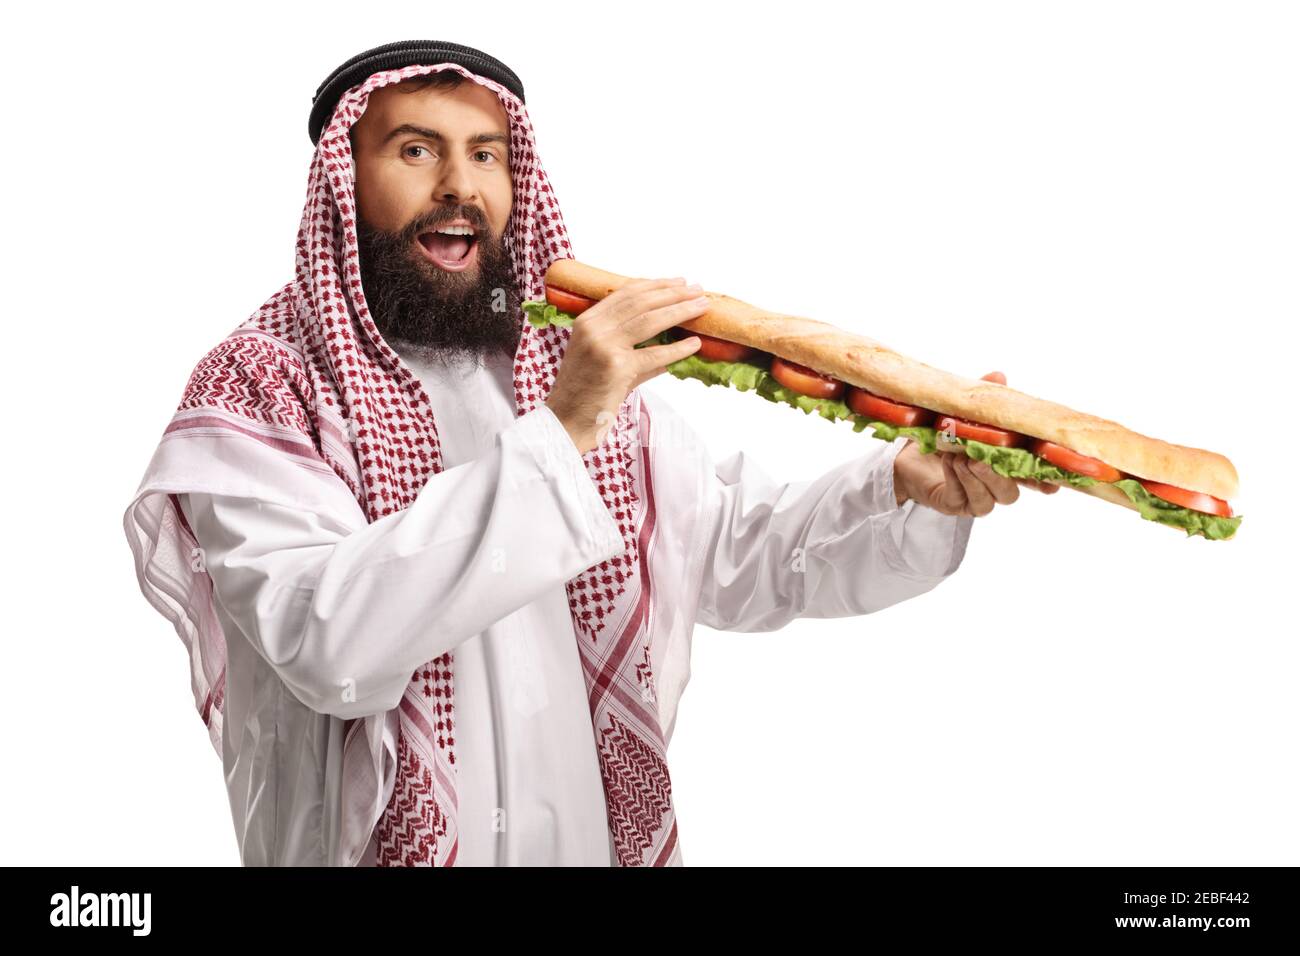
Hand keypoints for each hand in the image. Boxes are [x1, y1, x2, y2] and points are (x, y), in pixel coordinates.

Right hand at [544, 277, 708, 453]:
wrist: (566, 421)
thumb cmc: (586, 392)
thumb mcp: (605, 358)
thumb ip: (635, 346)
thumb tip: (673, 340)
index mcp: (588, 321)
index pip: (626, 293)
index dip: (656, 285)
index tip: (678, 282)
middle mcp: (594, 328)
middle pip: (641, 302)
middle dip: (673, 294)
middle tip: (698, 290)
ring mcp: (604, 346)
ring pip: (650, 321)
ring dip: (680, 311)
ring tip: (702, 307)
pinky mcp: (617, 368)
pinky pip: (655, 355)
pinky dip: (678, 349)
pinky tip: (694, 344)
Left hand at [891, 371, 1059, 514]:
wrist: (908, 452)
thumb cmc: (943, 434)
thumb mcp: (965, 413)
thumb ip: (986, 399)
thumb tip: (999, 376)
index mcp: (1004, 466)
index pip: (1031, 478)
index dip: (1043, 481)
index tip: (1051, 482)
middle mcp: (992, 486)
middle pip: (1010, 494)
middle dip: (997, 477)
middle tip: (979, 458)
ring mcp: (973, 499)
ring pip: (986, 500)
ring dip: (973, 477)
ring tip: (959, 455)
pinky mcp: (953, 504)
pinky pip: (960, 498)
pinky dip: (956, 479)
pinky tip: (949, 462)